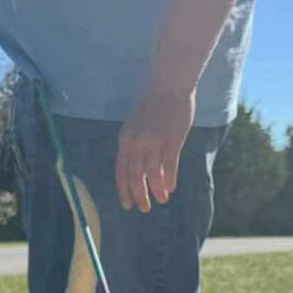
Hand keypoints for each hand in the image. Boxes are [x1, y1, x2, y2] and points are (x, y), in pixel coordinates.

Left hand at [115, 89, 195, 212]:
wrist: (168, 83)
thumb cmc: (153, 101)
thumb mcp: (136, 123)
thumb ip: (136, 143)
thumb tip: (139, 165)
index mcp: (126, 139)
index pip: (121, 170)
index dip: (124, 189)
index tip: (127, 204)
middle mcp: (137, 143)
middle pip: (135, 176)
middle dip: (139, 195)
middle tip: (144, 209)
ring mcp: (154, 142)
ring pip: (152, 174)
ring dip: (156, 190)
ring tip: (161, 201)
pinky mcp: (172, 140)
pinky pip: (169, 165)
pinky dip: (169, 179)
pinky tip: (171, 188)